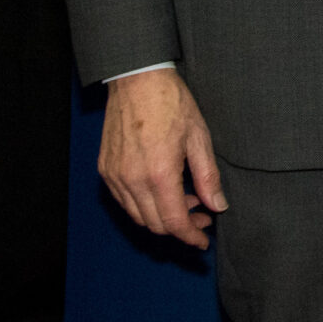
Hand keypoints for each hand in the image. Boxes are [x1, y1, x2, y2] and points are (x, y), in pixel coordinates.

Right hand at [99, 66, 225, 249]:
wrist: (137, 80)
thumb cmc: (171, 103)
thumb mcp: (199, 138)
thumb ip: (208, 177)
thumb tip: (217, 205)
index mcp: (159, 174)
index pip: (174, 222)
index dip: (190, 237)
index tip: (203, 242)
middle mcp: (132, 180)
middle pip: (155, 224)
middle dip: (180, 227)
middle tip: (202, 215)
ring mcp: (114, 176)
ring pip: (138, 216)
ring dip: (162, 217)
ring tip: (186, 200)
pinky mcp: (105, 170)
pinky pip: (124, 201)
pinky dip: (144, 205)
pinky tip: (163, 190)